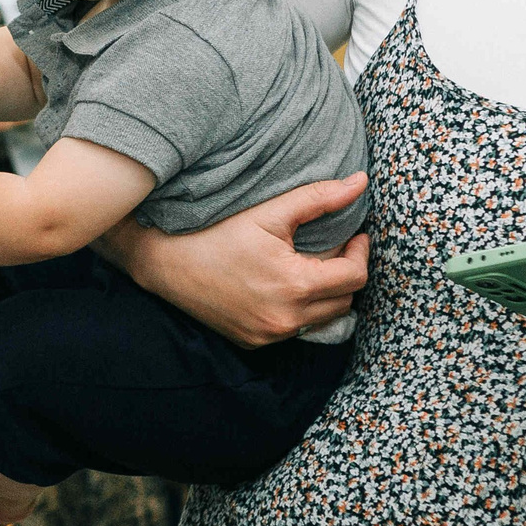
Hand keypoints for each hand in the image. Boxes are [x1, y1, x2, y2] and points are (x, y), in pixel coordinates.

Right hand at [110, 172, 369, 348]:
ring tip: (310, 266)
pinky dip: (299, 309)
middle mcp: (284, 319)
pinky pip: (294, 329)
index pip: (354, 277)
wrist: (164, 263)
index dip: (360, 253)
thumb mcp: (269, 213)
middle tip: (335, 248)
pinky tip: (282, 286)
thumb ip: (319, 198)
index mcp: (293, 286)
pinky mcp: (253, 343)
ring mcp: (268, 336)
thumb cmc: (215, 232)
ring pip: (322, 319)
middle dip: (346, 274)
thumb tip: (361, 183)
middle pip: (344, 302)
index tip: (355, 235)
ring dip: (325, 294)